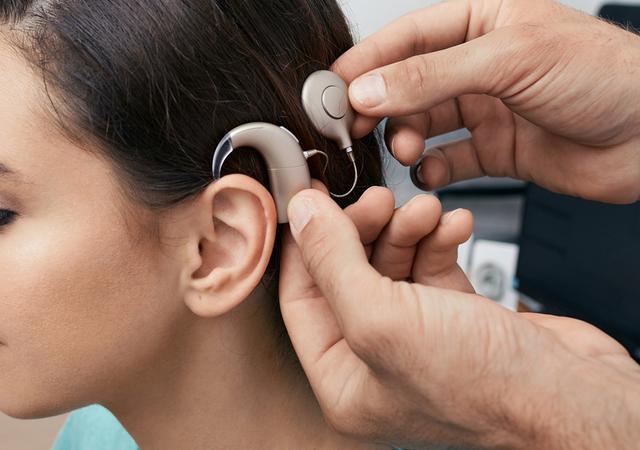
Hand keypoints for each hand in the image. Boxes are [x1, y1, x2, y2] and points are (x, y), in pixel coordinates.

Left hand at [279, 188, 639, 449]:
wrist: (574, 397)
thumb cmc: (486, 387)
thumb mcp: (384, 319)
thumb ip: (333, 263)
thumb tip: (302, 215)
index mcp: (343, 379)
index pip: (301, 298)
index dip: (306, 246)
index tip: (312, 201)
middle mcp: (375, 361)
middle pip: (348, 274)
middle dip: (365, 229)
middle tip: (379, 198)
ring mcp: (418, 338)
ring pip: (393, 265)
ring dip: (407, 229)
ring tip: (425, 209)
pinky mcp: (457, 318)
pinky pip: (433, 266)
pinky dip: (440, 240)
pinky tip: (454, 225)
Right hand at [331, 0, 639, 203]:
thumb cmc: (606, 76)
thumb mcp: (509, 60)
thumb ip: (432, 75)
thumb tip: (368, 86)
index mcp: (482, 21)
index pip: (406, 37)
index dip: (365, 62)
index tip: (331, 90)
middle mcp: (479, 64)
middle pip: (406, 84)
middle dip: (380, 107)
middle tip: (356, 128)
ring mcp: (487, 109)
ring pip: (423, 124)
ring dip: (407, 139)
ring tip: (409, 151)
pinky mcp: (497, 150)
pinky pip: (450, 161)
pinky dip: (435, 171)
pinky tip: (434, 175)